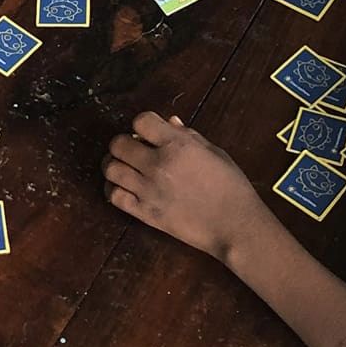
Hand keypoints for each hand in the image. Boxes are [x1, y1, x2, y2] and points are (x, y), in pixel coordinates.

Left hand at [103, 112, 266, 263]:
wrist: (235, 225)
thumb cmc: (231, 186)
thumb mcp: (214, 152)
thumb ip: (188, 136)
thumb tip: (169, 122)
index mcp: (178, 145)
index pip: (141, 121)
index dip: (143, 124)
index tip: (149, 133)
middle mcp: (158, 164)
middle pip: (118, 144)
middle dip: (124, 144)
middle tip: (133, 150)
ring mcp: (148, 190)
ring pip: (111, 169)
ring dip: (115, 165)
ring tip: (125, 168)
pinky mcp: (145, 213)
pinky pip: (114, 196)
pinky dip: (114, 189)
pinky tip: (124, 188)